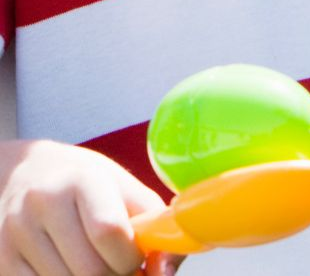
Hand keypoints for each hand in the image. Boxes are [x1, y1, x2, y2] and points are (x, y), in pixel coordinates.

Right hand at [0, 140, 168, 275]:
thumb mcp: (123, 186)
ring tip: (96, 263)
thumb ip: (153, 224)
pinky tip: (71, 269)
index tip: (138, 257)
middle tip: (120, 266)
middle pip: (90, 270)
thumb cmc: (85, 183)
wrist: (28, 173)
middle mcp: (44, 202)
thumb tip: (165, 270)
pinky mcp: (4, 260)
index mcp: (81, 179)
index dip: (131, 256)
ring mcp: (18, 233)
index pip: (110, 231)